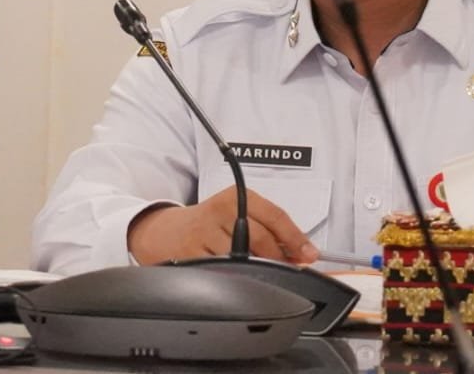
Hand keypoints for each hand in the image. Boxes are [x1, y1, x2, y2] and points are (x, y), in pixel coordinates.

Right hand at [126, 185, 318, 265]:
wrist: (164, 232)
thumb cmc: (209, 224)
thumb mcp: (236, 212)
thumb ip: (266, 227)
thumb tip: (300, 251)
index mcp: (236, 196)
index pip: (275, 216)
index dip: (296, 238)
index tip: (309, 254)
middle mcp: (221, 210)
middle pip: (262, 239)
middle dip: (280, 259)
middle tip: (289, 269)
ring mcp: (205, 232)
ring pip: (244, 258)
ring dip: (257, 270)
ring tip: (256, 271)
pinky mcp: (192, 254)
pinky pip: (224, 270)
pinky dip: (235, 276)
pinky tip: (233, 274)